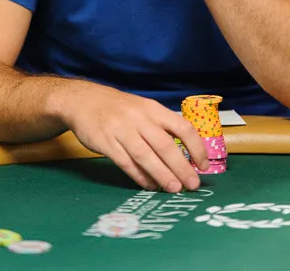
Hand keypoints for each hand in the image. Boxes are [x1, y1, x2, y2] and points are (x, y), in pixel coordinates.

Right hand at [65, 81, 208, 191]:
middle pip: (165, 145)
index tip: (203, 164)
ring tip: (174, 189)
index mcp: (153, 109)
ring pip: (146, 156)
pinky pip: (126, 163)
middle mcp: (139, 119)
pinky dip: (140, 176)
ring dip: (162, 175)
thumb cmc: (120, 108)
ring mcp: (122, 131)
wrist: (85, 101)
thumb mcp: (144, 108)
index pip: (182, 126)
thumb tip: (186, 154)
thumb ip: (162, 126)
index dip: (196, 147)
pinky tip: (150, 185)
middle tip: (193, 184)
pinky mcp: (106, 143)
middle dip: (181, 167)